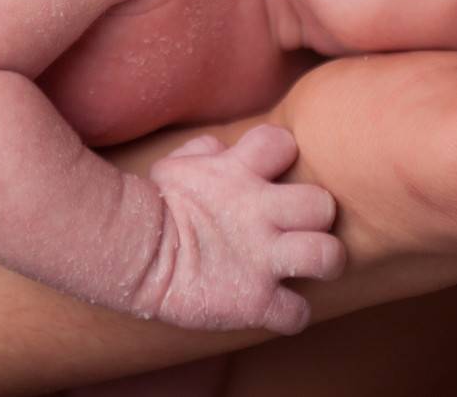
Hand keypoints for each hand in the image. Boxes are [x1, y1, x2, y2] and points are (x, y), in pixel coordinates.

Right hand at [132, 126, 344, 334]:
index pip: (281, 142)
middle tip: (298, 225)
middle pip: (322, 203)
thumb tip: (223, 150)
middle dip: (317, 216)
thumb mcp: (176, 166)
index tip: (269, 175)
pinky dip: (290, 314)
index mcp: (237, 173)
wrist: (129, 255)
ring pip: (327, 255)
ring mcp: (260, 258)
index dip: (281, 156)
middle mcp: (258, 213)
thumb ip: (207, 152)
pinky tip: (276, 306)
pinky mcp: (254, 301)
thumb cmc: (153, 208)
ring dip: (323, 261)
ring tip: (308, 263)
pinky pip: (296, 314)